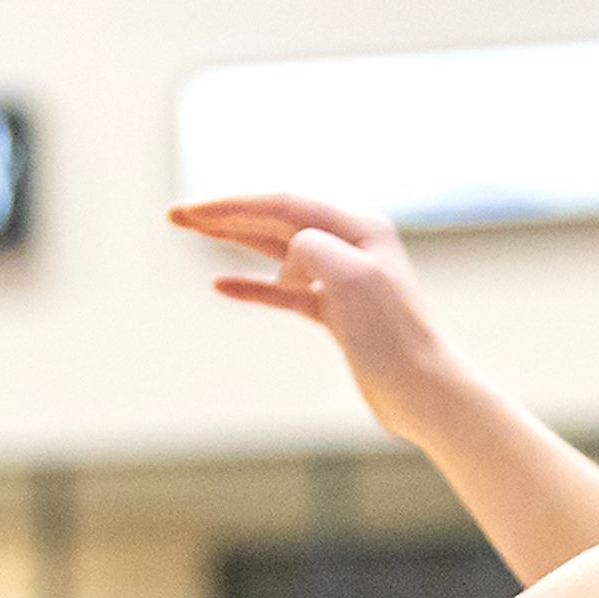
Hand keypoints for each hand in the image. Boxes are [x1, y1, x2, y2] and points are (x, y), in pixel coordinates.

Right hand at [170, 194, 474, 445]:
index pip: (283, 205)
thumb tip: (290, 252)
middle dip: (226, 216)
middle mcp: (351, 245)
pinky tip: (221, 285)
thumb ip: (312, 244)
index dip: (233, 205)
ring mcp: (343, 280)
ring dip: (234, 241)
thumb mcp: (350, 276)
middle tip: (176, 214)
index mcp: (359, 226)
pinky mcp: (337, 315)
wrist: (421, 392)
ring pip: (277, 251)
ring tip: (193, 231)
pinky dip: (254, 287)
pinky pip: (286, 292)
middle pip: (276, 222)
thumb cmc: (392, 335)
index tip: (192, 211)